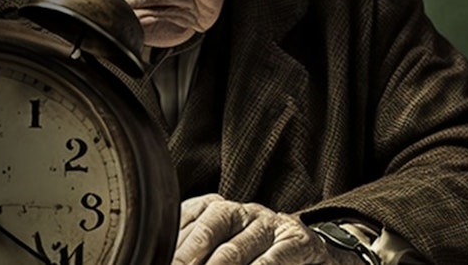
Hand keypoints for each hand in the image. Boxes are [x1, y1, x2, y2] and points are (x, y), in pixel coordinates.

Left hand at [173, 193, 364, 263]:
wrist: (313, 252)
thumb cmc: (255, 253)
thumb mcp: (223, 245)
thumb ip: (195, 246)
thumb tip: (164, 256)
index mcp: (215, 208)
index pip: (186, 220)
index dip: (170, 246)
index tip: (154, 260)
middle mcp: (240, 211)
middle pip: (207, 230)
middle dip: (187, 256)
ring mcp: (268, 224)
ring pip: (236, 248)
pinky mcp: (296, 241)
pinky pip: (272, 259)